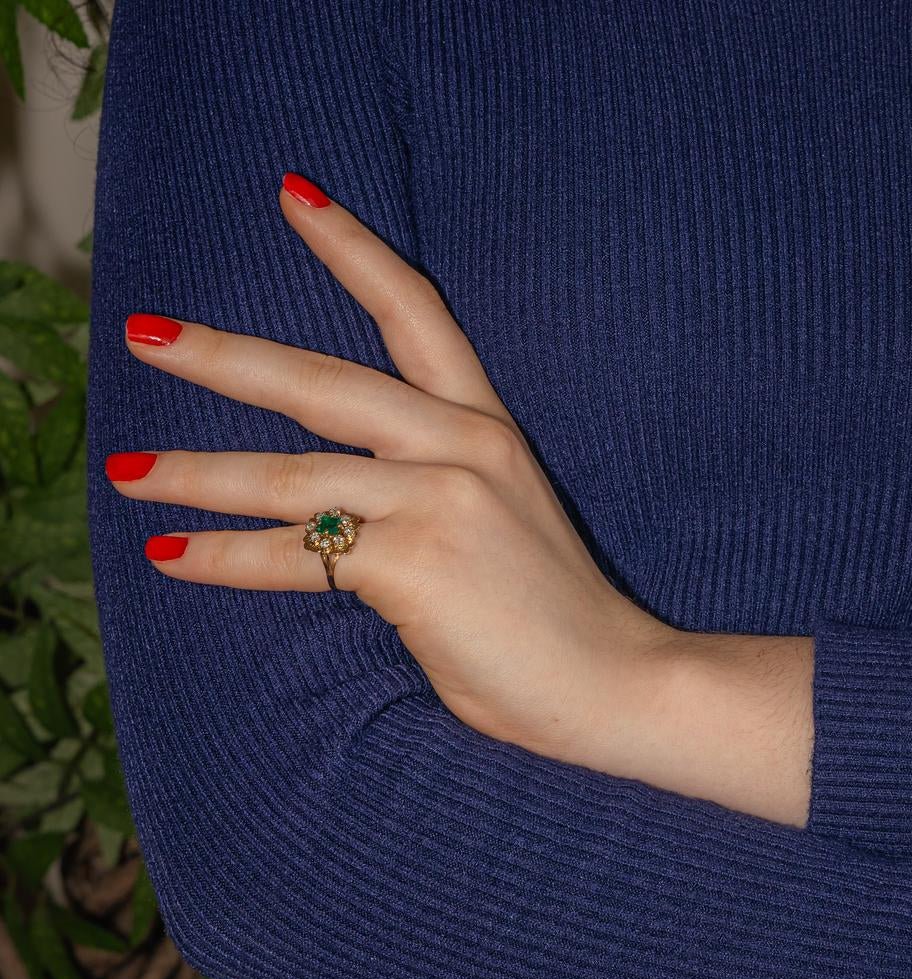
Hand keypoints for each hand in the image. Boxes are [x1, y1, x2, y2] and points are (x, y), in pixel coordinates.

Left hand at [107, 172, 814, 825]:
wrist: (615, 681)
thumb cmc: (551, 615)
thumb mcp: (495, 521)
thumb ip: (422, 491)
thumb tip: (323, 506)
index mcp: (486, 428)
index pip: (417, 313)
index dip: (353, 249)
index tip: (295, 195)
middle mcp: (462, 447)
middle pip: (323, 383)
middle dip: (224, 356)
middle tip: (146, 335)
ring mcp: (440, 501)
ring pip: (292, 475)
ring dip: (197, 474)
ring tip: (129, 475)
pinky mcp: (416, 563)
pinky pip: (297, 553)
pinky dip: (226, 557)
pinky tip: (173, 556)